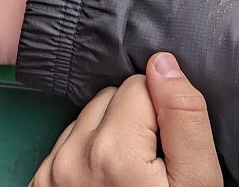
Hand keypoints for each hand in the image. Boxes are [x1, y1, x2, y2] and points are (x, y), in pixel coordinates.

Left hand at [31, 52, 222, 186]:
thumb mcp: (198, 181)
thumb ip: (185, 117)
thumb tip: (163, 63)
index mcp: (112, 151)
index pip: (140, 84)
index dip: (164, 110)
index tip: (170, 147)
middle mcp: (71, 158)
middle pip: (110, 98)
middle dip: (135, 119)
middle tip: (153, 165)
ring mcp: (51, 174)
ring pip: (87, 119)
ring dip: (110, 135)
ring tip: (131, 176)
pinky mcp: (40, 186)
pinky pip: (67, 143)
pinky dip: (87, 153)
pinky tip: (108, 182)